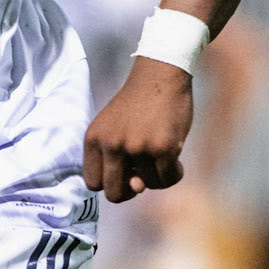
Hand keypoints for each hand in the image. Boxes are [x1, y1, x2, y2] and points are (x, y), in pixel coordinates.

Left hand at [83, 58, 193, 202]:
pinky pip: (168, 179)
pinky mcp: (163, 148)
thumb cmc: (138, 105)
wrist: (161, 74)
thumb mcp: (113, 128)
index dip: (109, 183)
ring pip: (147, 186)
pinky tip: (176, 158)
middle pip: (114, 194)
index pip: (92, 183)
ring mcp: (137, 148)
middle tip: (142, 177)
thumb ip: (118, 161)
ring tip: (160, 154)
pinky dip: (174, 173)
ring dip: (157, 176)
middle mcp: (111, 145)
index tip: (122, 174)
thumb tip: (138, 188)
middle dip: (130, 190)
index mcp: (94, 139)